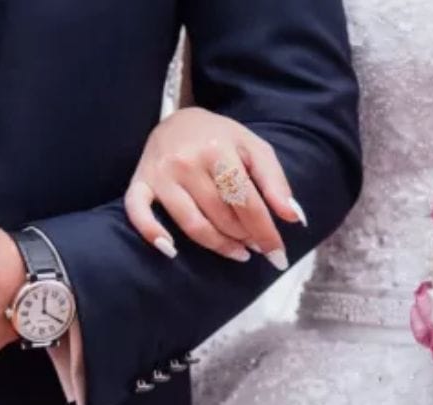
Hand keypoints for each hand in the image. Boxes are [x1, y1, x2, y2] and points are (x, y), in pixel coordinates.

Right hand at [125, 107, 305, 268]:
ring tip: (237, 251)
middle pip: (222, 216)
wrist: (177, 121)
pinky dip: (152, 234)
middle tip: (256, 245)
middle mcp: (186, 162)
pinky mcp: (139, 183)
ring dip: (219, 245)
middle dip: (244, 237)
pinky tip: (171, 251)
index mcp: (217, 150)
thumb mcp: (254, 148)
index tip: (278, 256)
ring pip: (192, 224)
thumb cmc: (220, 139)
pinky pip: (138, 213)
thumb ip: (275, 181)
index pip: (247, 202)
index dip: (265, 232)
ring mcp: (160, 174)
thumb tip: (294, 217)